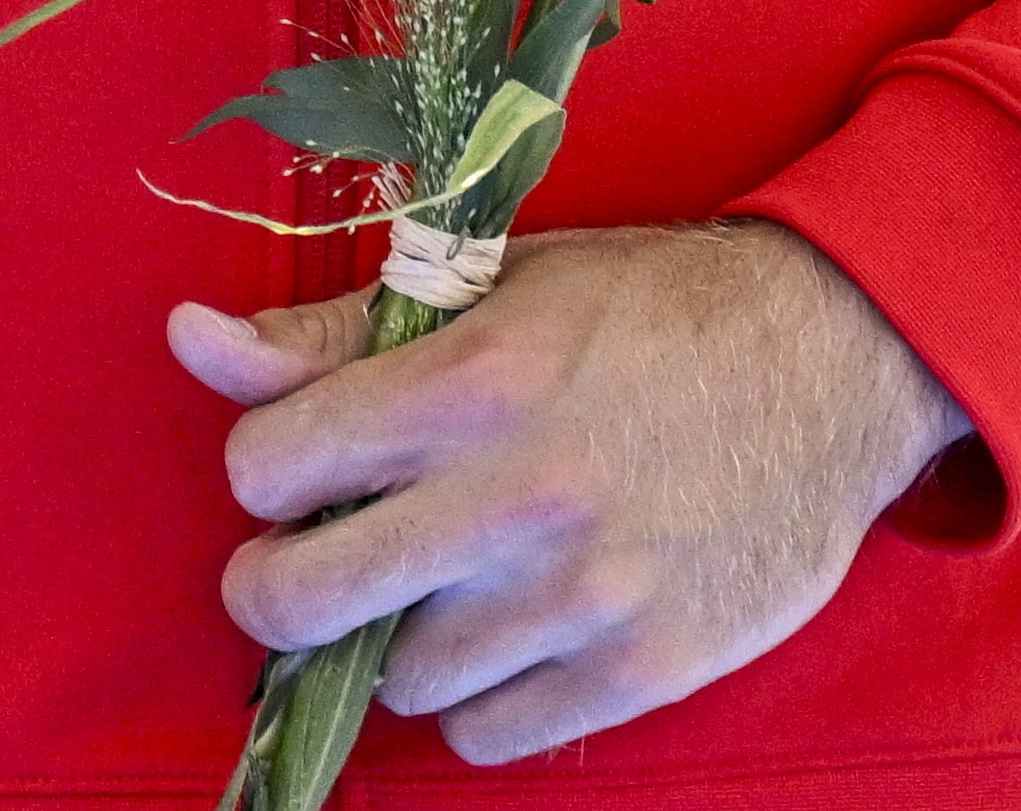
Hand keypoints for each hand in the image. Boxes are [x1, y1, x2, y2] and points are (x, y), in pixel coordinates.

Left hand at [174, 221, 966, 762]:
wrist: (833, 360)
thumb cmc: (648, 310)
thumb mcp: (488, 287)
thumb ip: (329, 333)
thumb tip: (187, 337)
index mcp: (465, 382)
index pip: (268, 467)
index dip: (266, 471)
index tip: (298, 469)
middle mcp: (514, 498)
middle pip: (300, 598)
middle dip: (276, 585)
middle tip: (308, 563)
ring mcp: (581, 597)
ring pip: (395, 677)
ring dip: (395, 638)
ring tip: (439, 585)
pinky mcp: (644, 669)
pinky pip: (490, 734)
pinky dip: (477, 699)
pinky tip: (503, 637)